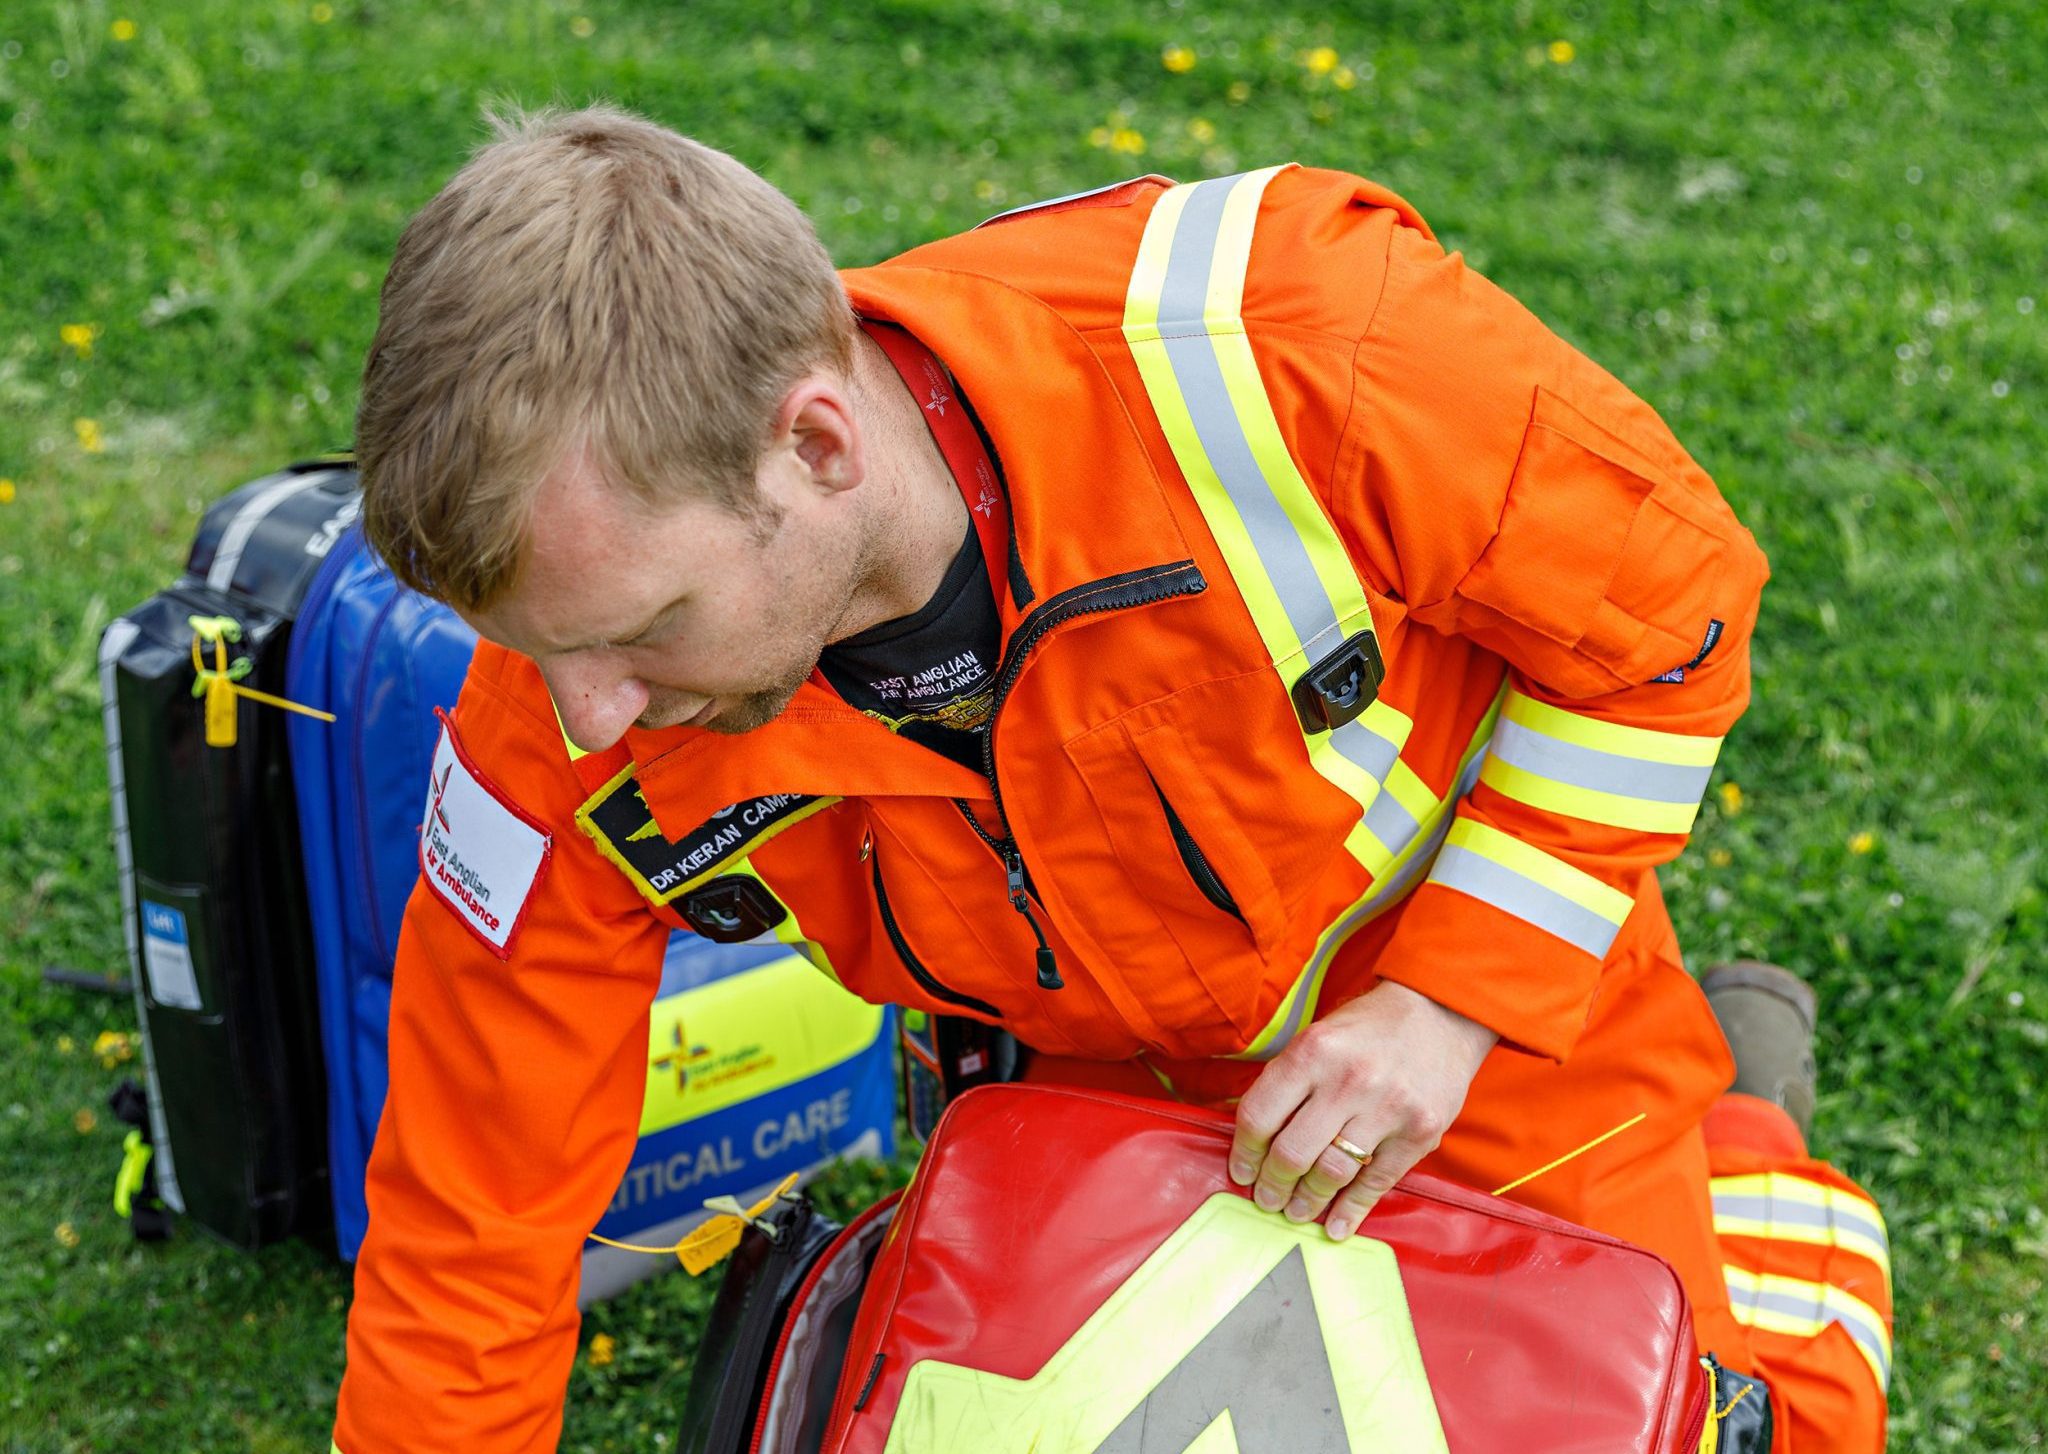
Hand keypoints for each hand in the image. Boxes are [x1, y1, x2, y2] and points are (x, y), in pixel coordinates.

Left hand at [1228, 979, 1497, 1240]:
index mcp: (1312, 1052)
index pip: (1259, 1116)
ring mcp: (1387, 1109)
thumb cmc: (1368, 1028)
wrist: (1440, 1013)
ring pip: (1331, 1173)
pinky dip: (1351, 1210)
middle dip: (1272, 1185)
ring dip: (1307, 1201)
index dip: (1243, 1153)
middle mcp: (1348, 1081)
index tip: (1241, 1171)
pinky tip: (1336, 1226)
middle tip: (1266, 1199)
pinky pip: (1376, 1183)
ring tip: (1296, 1210)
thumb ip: (1287, 1080)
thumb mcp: (1317, 1036)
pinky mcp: (1420, 1133)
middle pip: (1292, 1153)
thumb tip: (1253, 1134)